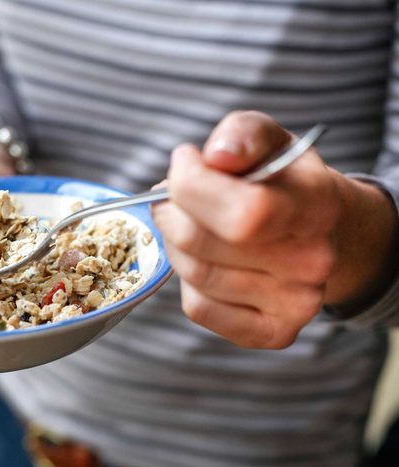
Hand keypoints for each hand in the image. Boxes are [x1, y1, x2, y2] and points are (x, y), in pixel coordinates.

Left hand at [153, 111, 398, 348]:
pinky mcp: (272, 333)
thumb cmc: (282, 181)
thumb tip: (217, 156)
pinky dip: (186, 281)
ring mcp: (295, 305)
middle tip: (171, 197)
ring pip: (194, 274)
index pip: (242, 212)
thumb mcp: (269, 140)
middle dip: (170, 211)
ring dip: (175, 243)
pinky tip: (203, 258)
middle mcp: (311, 262)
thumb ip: (243, 134)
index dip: (191, 184)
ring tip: (189, 223)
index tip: (183, 162)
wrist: (321, 231)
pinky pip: (199, 307)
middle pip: (200, 242)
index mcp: (316, 206)